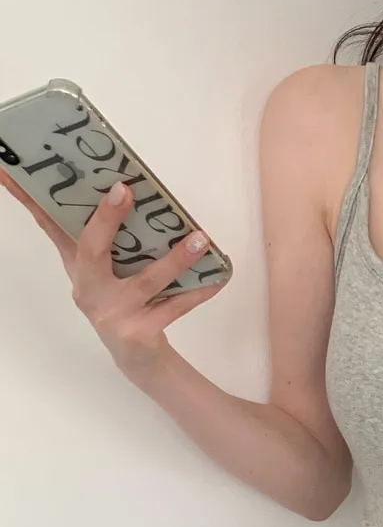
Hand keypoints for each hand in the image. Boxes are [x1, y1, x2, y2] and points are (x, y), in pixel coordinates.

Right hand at [0, 173, 222, 347]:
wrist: (137, 358)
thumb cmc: (121, 300)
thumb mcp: (106, 269)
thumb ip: (108, 233)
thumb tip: (123, 182)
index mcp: (78, 266)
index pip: (48, 224)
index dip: (28, 198)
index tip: (10, 168)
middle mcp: (88, 289)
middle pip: (90, 251)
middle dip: (106, 219)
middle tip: (124, 189)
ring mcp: (112, 313)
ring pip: (145, 281)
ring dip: (174, 259)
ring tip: (200, 237)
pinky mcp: (139, 333)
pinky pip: (174, 308)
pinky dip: (198, 292)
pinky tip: (218, 277)